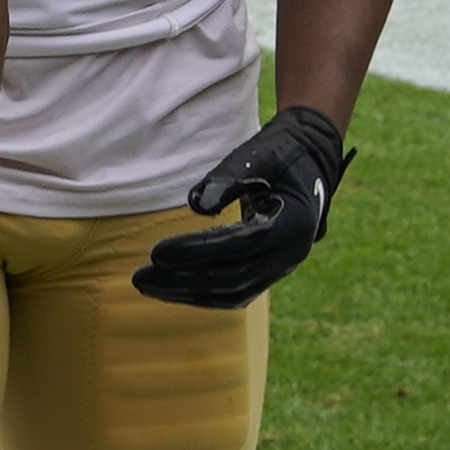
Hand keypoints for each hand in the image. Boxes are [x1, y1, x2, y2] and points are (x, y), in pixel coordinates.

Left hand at [133, 105, 347, 308]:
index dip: (195, 251)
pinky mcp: (270, 270)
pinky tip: (168, 288)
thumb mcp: (258, 156)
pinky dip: (203, 294)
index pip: (238, 245)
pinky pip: (237, 292)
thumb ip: (228, 179)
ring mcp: (282, 266)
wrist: (310, 163)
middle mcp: (290, 253)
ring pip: (234, 292)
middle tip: (139, 277)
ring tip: (145, 285)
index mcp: (292, 223)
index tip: (155, 252)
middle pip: (233, 278)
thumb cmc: (278, 155)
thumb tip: (197, 206)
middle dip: (183, 279)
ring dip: (188, 292)